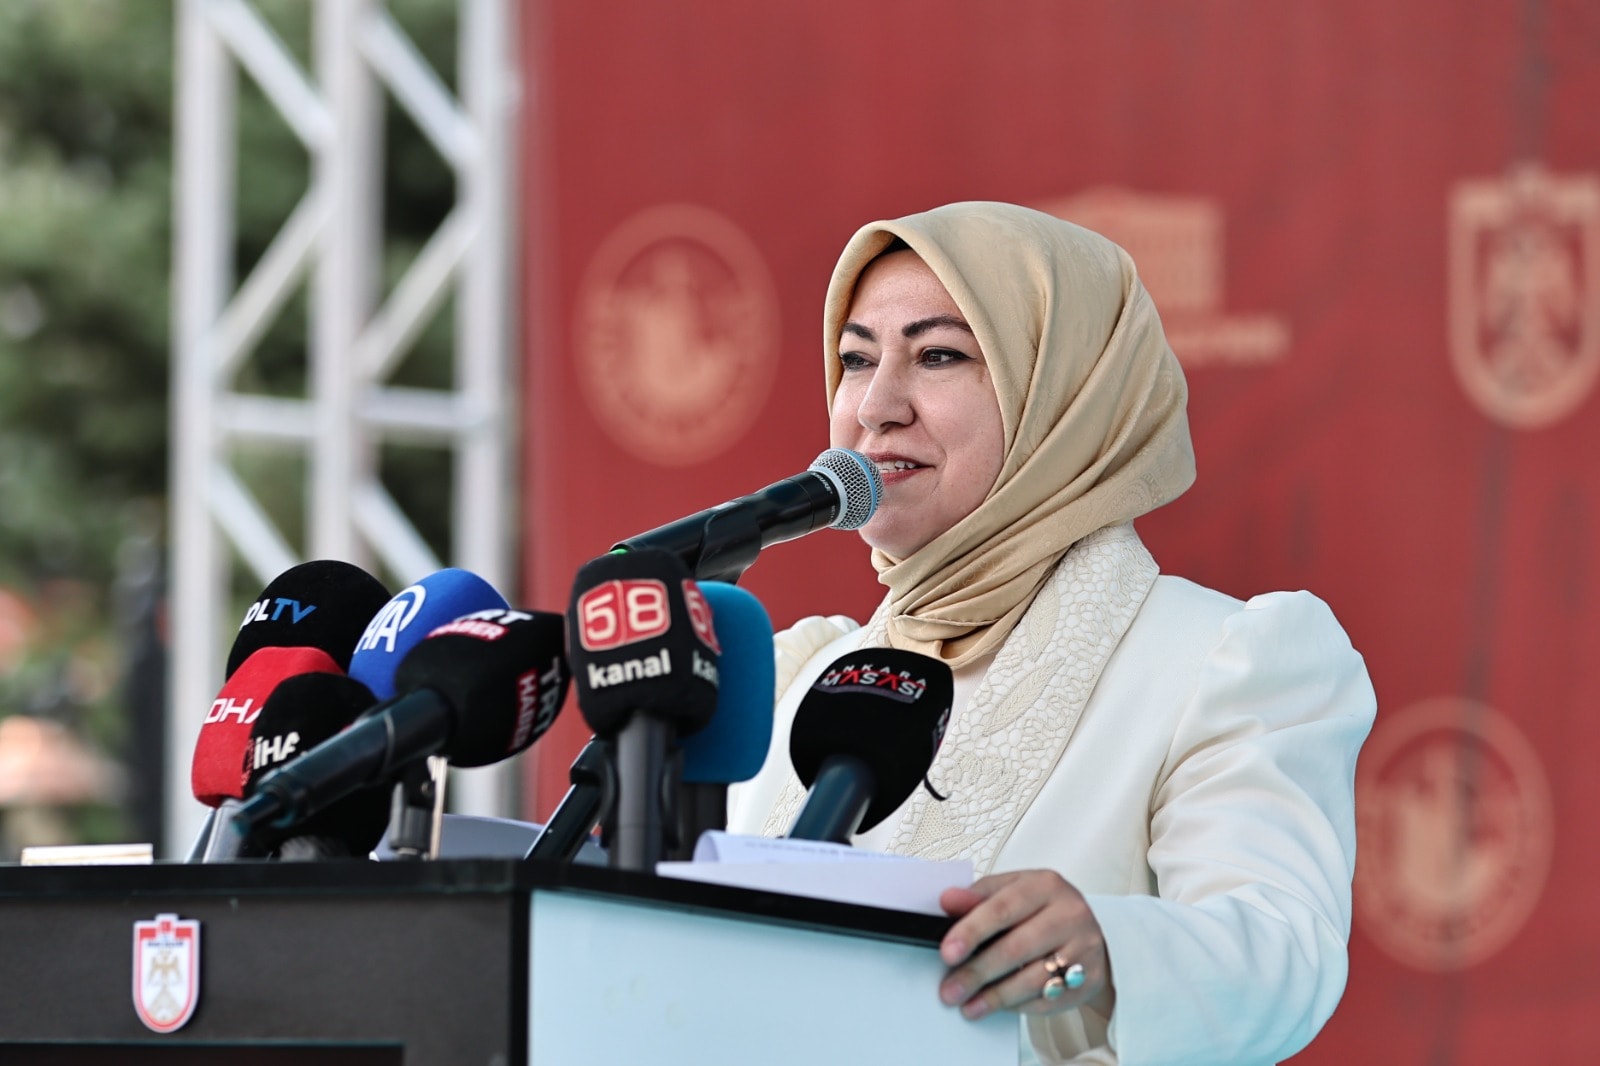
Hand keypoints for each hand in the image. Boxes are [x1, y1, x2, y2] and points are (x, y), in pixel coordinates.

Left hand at [937, 869, 1114, 1020]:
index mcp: (1045, 885)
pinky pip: (1049, 999)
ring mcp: (1085, 947)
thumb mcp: (1011, 892)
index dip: (972, 931)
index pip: (1002, 908)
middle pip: (1017, 947)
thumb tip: (947, 900)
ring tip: (969, 1006)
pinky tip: (997, 1007)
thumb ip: (977, 897)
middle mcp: (1070, 913)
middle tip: (950, 990)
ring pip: (1034, 979)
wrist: (1088, 931)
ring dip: (996, 997)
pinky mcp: (1090, 978)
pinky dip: (1018, 1006)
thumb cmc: (1042, 909)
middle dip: (978, 972)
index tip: (947, 953)